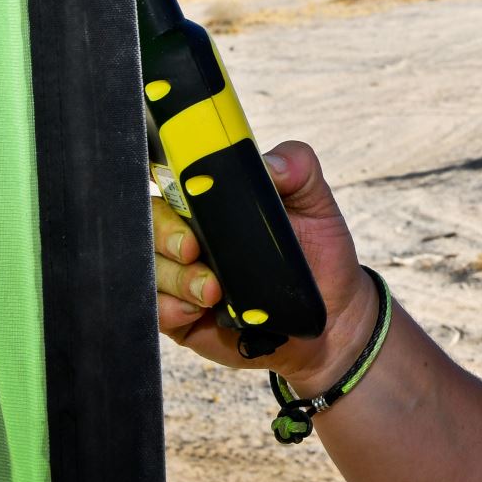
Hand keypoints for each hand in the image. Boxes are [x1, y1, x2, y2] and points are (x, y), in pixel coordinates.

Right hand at [151, 140, 377, 389]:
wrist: (330, 316)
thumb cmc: (317, 253)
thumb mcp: (316, 203)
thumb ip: (298, 169)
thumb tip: (269, 164)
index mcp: (214, 199)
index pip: (171, 177)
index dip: (163, 177)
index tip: (184, 193)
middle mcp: (191, 232)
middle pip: (151, 221)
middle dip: (166, 234)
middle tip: (194, 249)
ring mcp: (182, 273)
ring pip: (151, 267)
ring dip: (176, 278)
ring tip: (213, 291)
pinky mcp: (180, 314)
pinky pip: (156, 309)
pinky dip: (171, 309)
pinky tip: (200, 311)